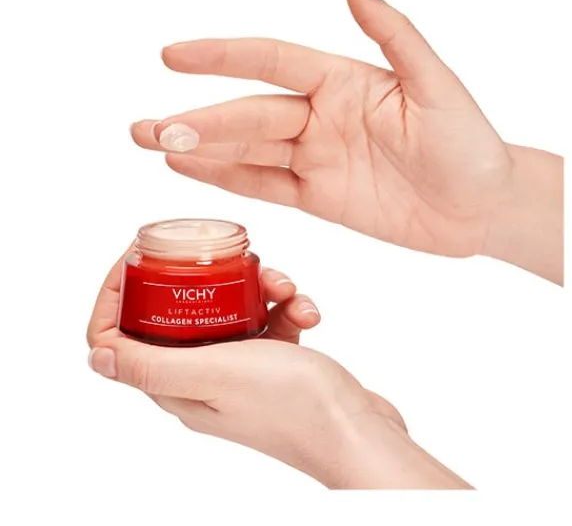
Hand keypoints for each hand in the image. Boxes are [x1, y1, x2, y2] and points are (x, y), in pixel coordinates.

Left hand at [87, 252, 469, 488]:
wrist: (357, 430)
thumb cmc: (291, 406)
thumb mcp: (216, 374)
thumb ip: (154, 364)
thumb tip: (99, 356)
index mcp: (177, 385)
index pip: (122, 339)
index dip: (119, 296)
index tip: (138, 258)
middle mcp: (202, 379)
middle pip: (179, 315)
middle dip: (201, 280)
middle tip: (222, 256)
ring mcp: (238, 370)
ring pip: (229, 311)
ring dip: (257, 290)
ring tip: (285, 287)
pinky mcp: (272, 362)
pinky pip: (267, 321)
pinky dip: (286, 309)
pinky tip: (307, 311)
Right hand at [130, 0, 561, 281]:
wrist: (480, 209)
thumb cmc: (470, 145)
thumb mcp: (437, 85)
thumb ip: (393, 35)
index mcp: (345, 82)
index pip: (272, 61)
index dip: (221, 58)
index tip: (172, 57)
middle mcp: (323, 117)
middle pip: (249, 114)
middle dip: (198, 122)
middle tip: (147, 128)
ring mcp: (319, 159)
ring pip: (249, 152)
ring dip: (201, 151)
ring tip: (153, 145)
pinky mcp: (321, 197)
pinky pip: (268, 187)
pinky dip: (230, 181)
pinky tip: (194, 173)